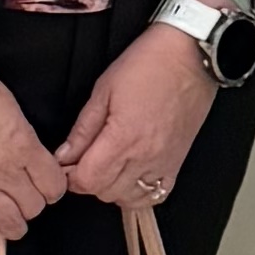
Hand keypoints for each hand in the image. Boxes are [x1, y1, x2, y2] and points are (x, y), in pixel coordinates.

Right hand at [0, 20, 66, 240]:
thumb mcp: (8, 102)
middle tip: (25, 197)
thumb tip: (24, 150)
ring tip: (9, 221)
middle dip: (33, 204)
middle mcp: (2, 169)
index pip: (53, 185)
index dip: (52, 186)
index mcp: (22, 145)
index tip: (46, 184)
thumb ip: (20, 134)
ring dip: (11, 224)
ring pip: (6, 222)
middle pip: (33, 207)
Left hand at [53, 21, 219, 211]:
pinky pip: (156, 195)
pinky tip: (131, 175)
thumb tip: (64, 155)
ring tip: (108, 166)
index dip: (70, 176)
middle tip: (84, 160)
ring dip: (112, 188)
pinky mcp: (178, 163)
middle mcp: (145, 157)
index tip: (67, 163)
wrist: (190, 56)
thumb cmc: (148, 65)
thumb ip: (82, 129)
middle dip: (88, 180)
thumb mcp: (104, 90)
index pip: (87, 180)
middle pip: (105, 193)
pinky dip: (139, 192)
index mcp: (123, 138)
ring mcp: (164, 163)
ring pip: (128, 198)